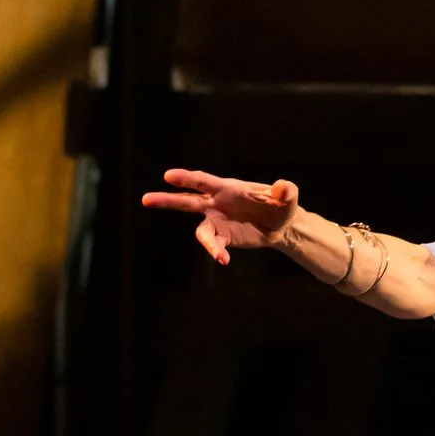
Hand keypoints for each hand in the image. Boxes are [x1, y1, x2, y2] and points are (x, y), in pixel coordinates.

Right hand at [140, 169, 299, 265]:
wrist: (282, 226)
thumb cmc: (281, 206)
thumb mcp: (288, 197)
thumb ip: (286, 190)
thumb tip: (282, 186)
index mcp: (228, 188)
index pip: (203, 181)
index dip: (187, 178)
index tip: (169, 175)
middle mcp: (217, 203)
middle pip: (187, 201)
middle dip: (167, 199)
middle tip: (146, 199)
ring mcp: (217, 221)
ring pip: (200, 230)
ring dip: (206, 242)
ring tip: (218, 253)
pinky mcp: (222, 237)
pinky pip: (214, 245)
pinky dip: (217, 252)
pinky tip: (225, 260)